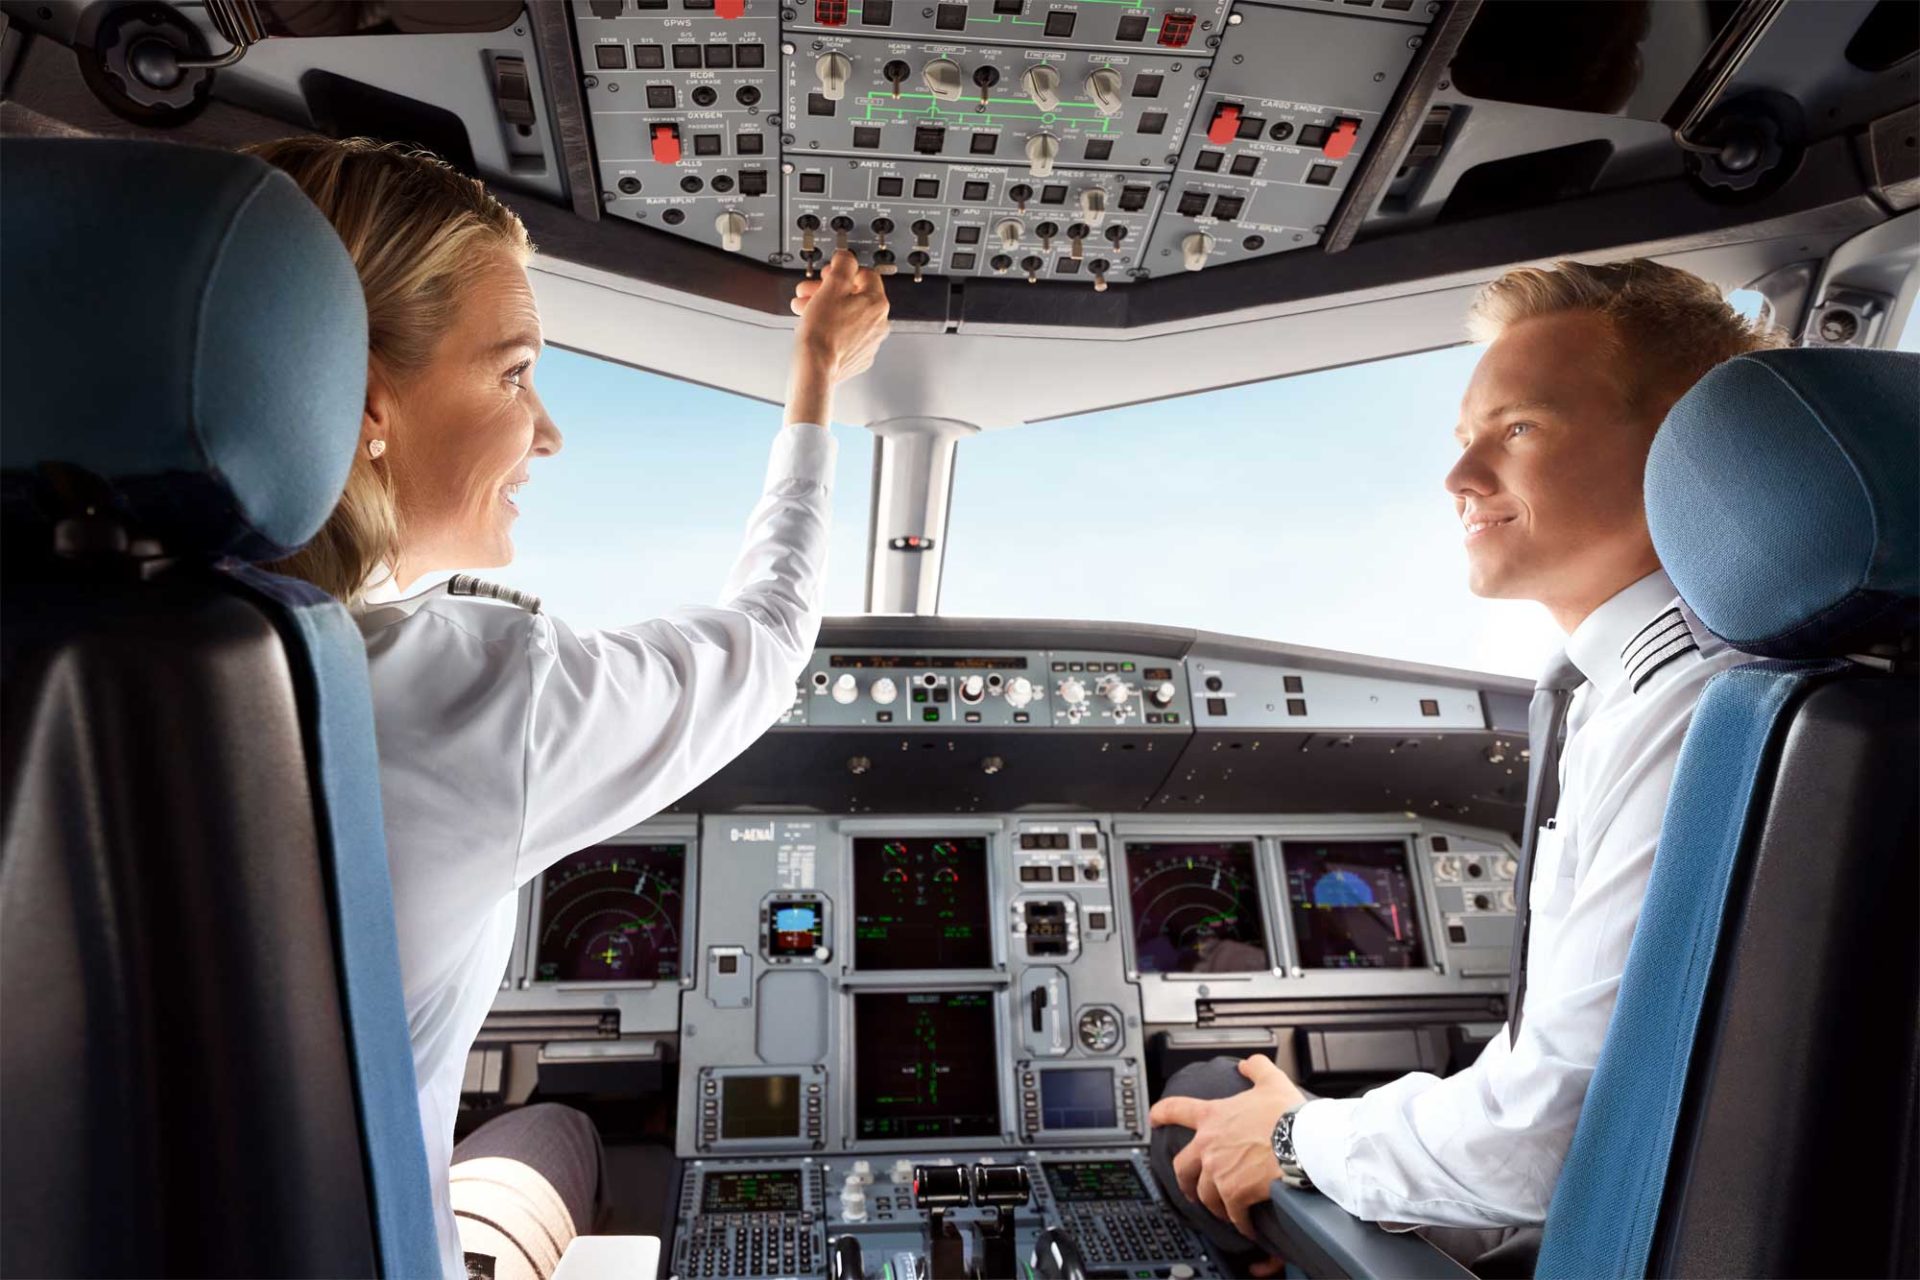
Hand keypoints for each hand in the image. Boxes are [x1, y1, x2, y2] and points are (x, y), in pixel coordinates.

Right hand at [790, 250, 889, 384]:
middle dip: (828, 290)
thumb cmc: (822, 332)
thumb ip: (843, 265)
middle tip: (811, 290)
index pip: (866, 275)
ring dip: (826, 308)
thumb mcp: (831, 286)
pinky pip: (846, 335)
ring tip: (804, 308)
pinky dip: (832, 328)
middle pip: (854, 297)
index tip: (829, 273)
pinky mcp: (859, 357)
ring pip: (848, 316)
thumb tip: (847, 257)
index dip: (843, 271)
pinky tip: (814, 327)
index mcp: (877, 303)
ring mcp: (870, 342)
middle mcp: (879, 323)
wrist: (815, 368)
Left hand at [1148, 1055, 1307, 1243]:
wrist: (1303, 1143)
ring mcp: (1219, 1171)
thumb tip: (1249, 1064)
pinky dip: (1239, 1223)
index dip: (1162, 1113)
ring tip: (1224, 1211)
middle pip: (1182, 1166)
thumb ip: (1257, 1069)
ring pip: (1205, 1194)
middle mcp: (1209, 1145)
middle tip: (1188, 1188)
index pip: (1176, 1110)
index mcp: (1214, 1117)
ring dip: (1214, 1204)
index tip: (1153, 1118)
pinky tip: (1246, 1226)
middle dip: (1184, 1179)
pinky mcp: (1234, 1194)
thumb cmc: (1288, 1114)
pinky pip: (1232, 1215)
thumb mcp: (1271, 1082)